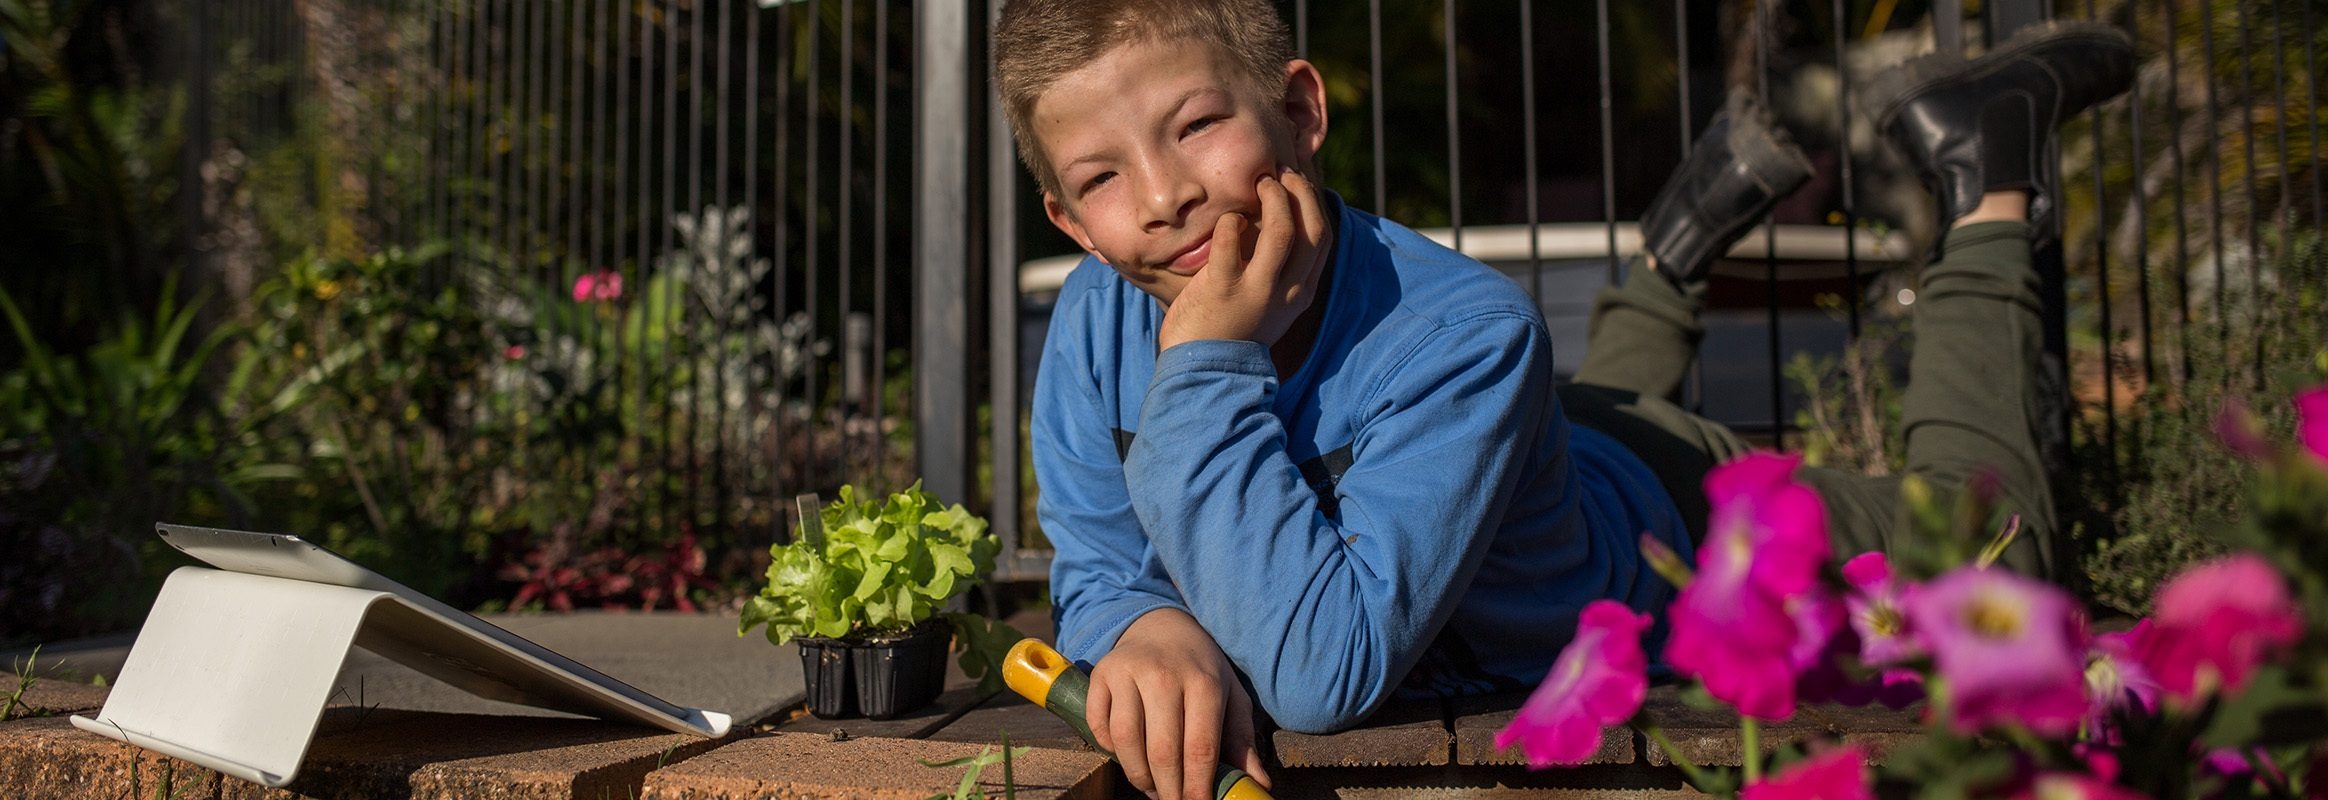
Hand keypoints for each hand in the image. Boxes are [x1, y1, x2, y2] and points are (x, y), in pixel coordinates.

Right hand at [1088, 608, 1272, 799]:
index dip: (1198, 787)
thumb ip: (1242, 740)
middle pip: (1162, 751)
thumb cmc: (1201, 668)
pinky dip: (1109, 748)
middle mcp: (1164, 674)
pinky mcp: (1101, 674)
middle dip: (1168, 789)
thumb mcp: (1230, 695)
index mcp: (1204, 681)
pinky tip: (1127, 753)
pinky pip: (1098, 724)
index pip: (1200, 748)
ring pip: (1125, 741)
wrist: (1163, 625)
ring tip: (1151, 785)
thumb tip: (1258, 784)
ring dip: (1137, 775)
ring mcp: (1128, 672)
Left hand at [1157, 169, 1330, 351]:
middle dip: (1301, 192)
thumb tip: (1274, 221)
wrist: (1206, 374)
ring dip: (1274, 198)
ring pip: (1281, 229)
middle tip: (1281, 174)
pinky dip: (1231, 221)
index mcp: (1301, 292)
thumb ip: (1277, 269)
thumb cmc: (1232, 331)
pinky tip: (1226, 220)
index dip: (1313, 203)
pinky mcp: (1223, 287)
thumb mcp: (1269, 304)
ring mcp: (1257, 289)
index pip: (1323, 238)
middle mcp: (1287, 290)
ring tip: (1260, 183)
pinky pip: (1232, 238)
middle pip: (1312, 228)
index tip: (1297, 184)